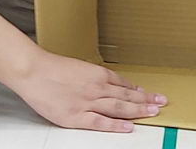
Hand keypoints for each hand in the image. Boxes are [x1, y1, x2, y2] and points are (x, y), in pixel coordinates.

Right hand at [11, 50, 167, 131]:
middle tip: (161, 102)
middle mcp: (97, 88)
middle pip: (126, 96)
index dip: (138, 91)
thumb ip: (95, 76)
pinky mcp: (75, 116)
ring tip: (153, 112)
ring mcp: (87, 102)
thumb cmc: (52, 68)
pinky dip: (116, 125)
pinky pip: (100, 122)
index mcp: (98, 74)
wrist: (34, 71)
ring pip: (119, 107)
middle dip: (146, 100)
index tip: (150, 94)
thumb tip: (109, 82)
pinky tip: (128, 127)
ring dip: (138, 110)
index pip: (124, 84)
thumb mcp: (80, 68)